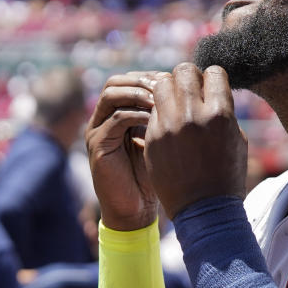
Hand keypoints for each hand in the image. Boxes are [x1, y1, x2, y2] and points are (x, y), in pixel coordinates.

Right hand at [86, 72, 162, 230]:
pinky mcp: (97, 145)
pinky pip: (115, 118)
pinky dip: (137, 114)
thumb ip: (167, 117)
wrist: (135, 210)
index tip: (176, 82)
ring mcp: (97, 130)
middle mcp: (103, 118)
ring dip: (139, 93)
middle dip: (143, 81)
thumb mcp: (162, 140)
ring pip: (112, 94)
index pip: (129, 80)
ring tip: (161, 101)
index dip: (151, 77)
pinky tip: (156, 119)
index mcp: (117, 113)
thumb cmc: (154, 176)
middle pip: (116, 81)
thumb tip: (190, 91)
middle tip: (167, 87)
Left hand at [143, 63, 246, 218]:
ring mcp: (169, 126)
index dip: (213, 78)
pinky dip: (160, 111)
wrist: (204, 211)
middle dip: (189, 78)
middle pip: (183, 71)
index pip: (213, 72)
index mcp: (220, 114)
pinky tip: (167, 123)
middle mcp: (192, 115)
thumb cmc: (227, 176)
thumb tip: (213, 93)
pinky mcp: (152, 138)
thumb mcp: (236, 140)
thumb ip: (223, 112)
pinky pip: (152, 110)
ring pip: (161, 84)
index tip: (211, 88)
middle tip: (190, 91)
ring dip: (169, 89)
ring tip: (175, 103)